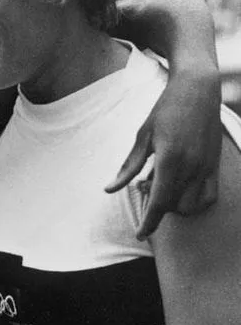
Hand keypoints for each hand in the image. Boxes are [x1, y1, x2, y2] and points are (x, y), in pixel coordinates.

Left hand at [106, 70, 220, 239]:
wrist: (198, 90)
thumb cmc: (165, 110)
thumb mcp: (142, 137)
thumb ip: (128, 167)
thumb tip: (109, 190)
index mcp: (170, 160)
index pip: (158, 203)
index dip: (148, 222)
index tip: (140, 234)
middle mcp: (192, 167)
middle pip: (173, 206)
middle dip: (156, 206)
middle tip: (144, 185)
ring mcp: (207, 167)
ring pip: (192, 206)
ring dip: (174, 204)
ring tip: (161, 183)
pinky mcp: (216, 165)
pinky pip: (209, 196)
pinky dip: (195, 201)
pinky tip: (180, 188)